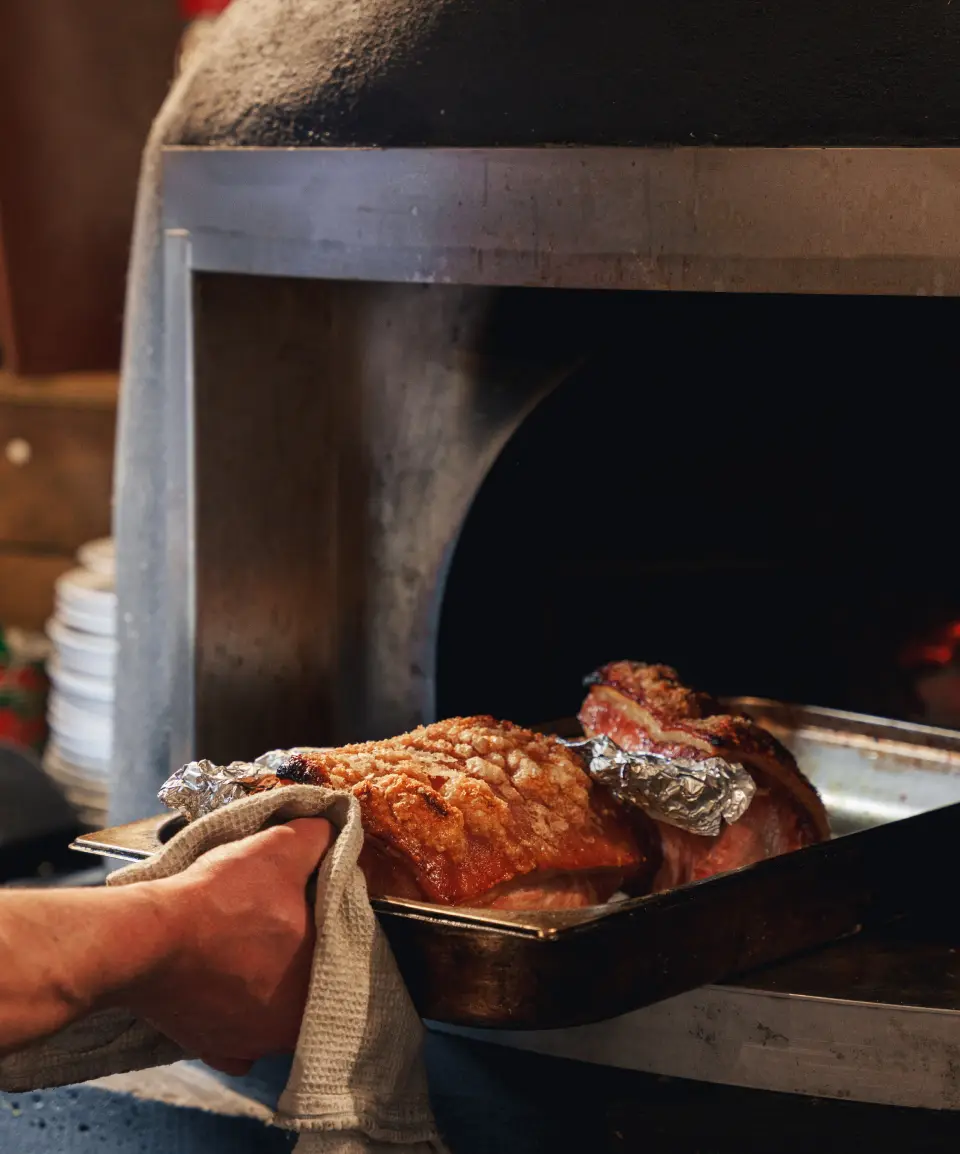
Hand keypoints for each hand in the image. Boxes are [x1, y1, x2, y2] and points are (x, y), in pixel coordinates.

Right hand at [120, 818, 332, 1073]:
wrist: (146, 938)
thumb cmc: (220, 898)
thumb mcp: (281, 848)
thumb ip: (318, 839)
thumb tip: (331, 833)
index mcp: (319, 985)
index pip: (342, 952)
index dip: (326, 922)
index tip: (307, 903)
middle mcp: (290, 1029)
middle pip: (308, 985)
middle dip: (298, 955)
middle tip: (278, 923)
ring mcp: (249, 1045)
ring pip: (274, 1012)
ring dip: (267, 984)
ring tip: (249, 947)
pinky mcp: (213, 1050)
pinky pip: (237, 1038)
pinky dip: (234, 1014)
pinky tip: (228, 986)